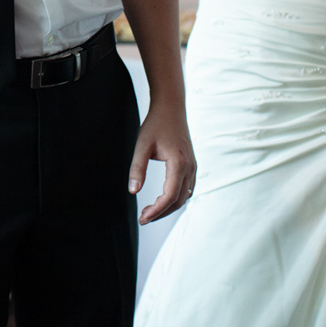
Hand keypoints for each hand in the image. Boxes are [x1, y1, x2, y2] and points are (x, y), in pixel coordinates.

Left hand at [129, 102, 195, 223]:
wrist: (171, 108)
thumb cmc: (156, 124)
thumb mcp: (142, 145)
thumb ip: (137, 169)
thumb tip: (133, 191)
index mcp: (178, 163)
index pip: (169, 196)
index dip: (156, 211)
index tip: (142, 218)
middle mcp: (190, 167)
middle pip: (178, 200)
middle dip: (161, 213)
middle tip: (144, 218)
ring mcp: (193, 167)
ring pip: (184, 196)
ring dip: (168, 207)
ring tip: (150, 212)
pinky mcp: (191, 165)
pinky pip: (187, 189)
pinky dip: (175, 199)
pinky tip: (163, 200)